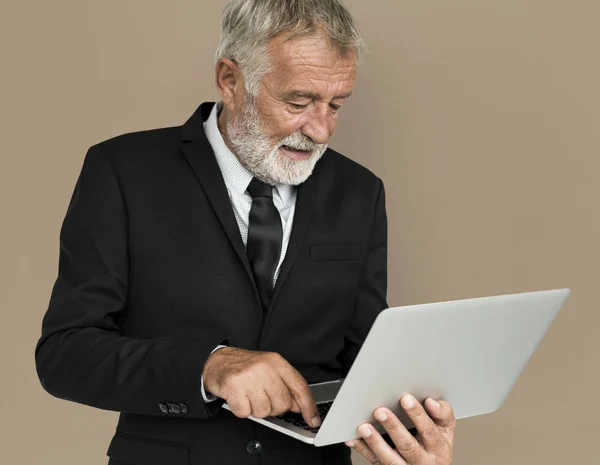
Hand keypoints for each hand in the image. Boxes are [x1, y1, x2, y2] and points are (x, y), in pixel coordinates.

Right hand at [202, 347, 320, 427]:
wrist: (218, 361)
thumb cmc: (245, 366)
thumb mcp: (269, 369)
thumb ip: (286, 385)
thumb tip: (299, 406)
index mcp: (276, 362)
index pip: (299, 386)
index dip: (308, 405)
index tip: (313, 419)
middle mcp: (264, 368)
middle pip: (283, 404)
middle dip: (274, 406)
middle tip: (263, 397)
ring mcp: (249, 377)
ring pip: (264, 412)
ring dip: (256, 408)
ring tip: (250, 395)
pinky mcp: (234, 388)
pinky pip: (246, 413)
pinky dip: (242, 409)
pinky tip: (240, 397)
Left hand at [346, 394, 454, 464]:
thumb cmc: (435, 446)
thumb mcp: (445, 430)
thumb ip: (442, 413)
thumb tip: (432, 402)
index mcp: (438, 447)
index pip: (429, 431)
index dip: (418, 415)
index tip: (406, 399)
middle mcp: (422, 460)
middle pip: (408, 445)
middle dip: (393, 427)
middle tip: (380, 411)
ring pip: (390, 459)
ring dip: (375, 442)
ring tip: (364, 427)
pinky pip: (375, 461)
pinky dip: (363, 449)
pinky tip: (353, 439)